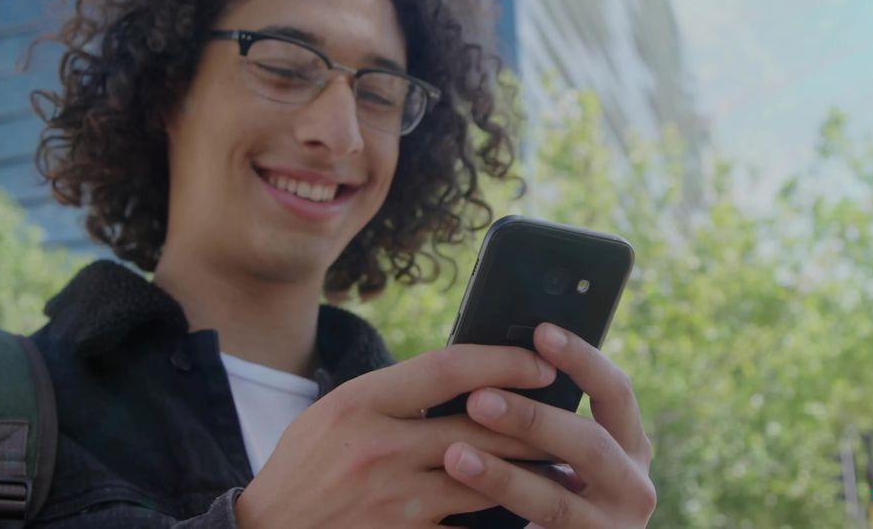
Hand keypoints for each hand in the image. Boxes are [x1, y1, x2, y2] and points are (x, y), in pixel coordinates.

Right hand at [235, 344, 558, 527]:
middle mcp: (379, 448)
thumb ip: (394, 397)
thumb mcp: (336, 413)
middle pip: (479, 427)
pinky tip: (521, 516)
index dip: (502, 361)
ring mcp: (393, 501)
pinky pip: (468, 528)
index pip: (447, 368)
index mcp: (360, 403)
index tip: (540, 362)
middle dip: (532, 423)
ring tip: (561, 469)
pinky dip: (497, 522)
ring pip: (485, 480)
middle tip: (568, 418)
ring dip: (529, 475)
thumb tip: (466, 382)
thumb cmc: (304, 469)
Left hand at [442, 323, 656, 528]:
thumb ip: (545, 418)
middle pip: (589, 444)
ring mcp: (611, 528)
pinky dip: (498, 515)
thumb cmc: (550, 488)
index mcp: (628, 443)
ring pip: (556, 501)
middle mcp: (633, 484)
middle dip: (532, 419)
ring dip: (503, 476)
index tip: (542, 332)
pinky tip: (461, 506)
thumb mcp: (560, 450)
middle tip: (480, 400)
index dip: (582, 359)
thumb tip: (491, 365)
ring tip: (455, 455)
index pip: (615, 391)